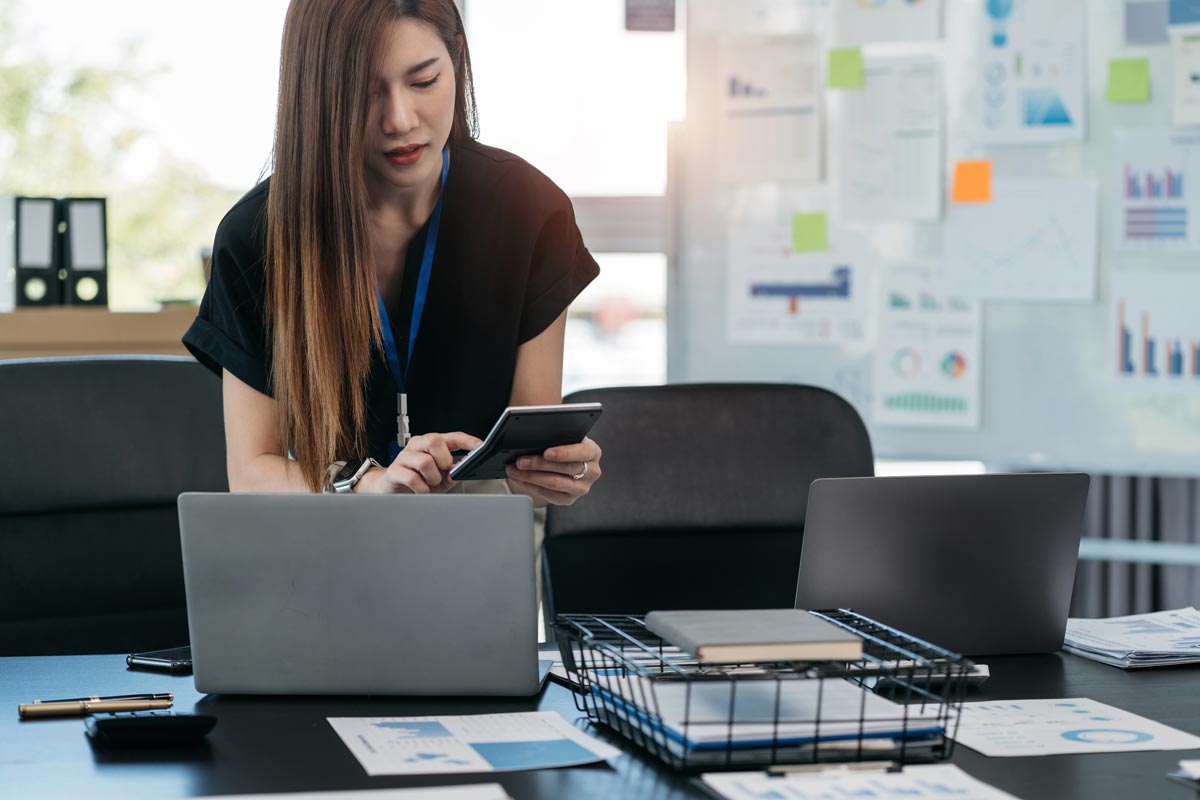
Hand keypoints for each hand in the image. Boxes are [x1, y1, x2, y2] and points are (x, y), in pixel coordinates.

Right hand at [357, 432, 481, 494]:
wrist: (391, 488)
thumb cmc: (418, 481)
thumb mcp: (440, 478)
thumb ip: (452, 473)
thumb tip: (461, 470)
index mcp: (431, 444)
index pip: (452, 436)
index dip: (467, 441)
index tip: (480, 447)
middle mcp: (417, 445)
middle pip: (434, 440)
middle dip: (444, 459)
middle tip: (443, 471)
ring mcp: (404, 456)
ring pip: (425, 461)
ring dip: (433, 477)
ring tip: (430, 483)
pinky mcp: (394, 471)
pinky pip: (413, 478)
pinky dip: (422, 489)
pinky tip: (422, 491)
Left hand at [505, 436, 601, 507]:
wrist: (560, 463)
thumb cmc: (561, 446)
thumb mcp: (562, 438)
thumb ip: (555, 436)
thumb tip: (534, 437)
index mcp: (592, 451)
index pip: (582, 452)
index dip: (564, 453)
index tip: (546, 452)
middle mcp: (592, 471)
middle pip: (565, 468)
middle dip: (539, 464)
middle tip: (520, 461)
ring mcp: (582, 488)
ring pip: (555, 483)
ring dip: (531, 476)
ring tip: (514, 469)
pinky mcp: (569, 499)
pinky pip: (549, 495)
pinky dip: (531, 486)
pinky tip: (520, 479)